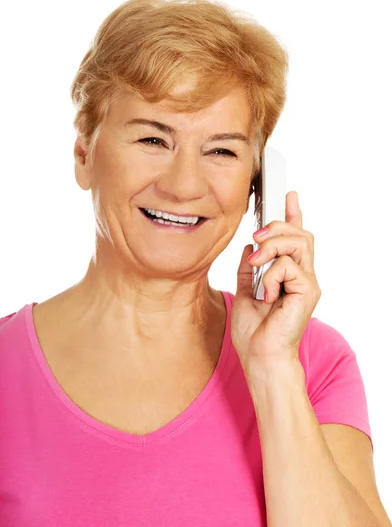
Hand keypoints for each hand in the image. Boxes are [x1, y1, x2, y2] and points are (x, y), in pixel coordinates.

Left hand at [231, 191, 321, 376]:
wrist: (260, 356)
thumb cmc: (254, 332)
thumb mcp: (243, 292)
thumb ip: (248, 270)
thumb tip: (248, 248)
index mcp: (288, 276)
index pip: (296, 239)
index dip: (293, 215)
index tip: (288, 196)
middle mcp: (302, 276)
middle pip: (300, 234)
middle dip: (277, 227)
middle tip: (256, 237)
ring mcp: (307, 282)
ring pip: (297, 242)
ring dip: (271, 247)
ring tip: (256, 262)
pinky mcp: (307, 290)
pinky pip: (287, 265)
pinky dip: (270, 275)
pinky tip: (266, 295)